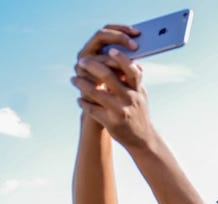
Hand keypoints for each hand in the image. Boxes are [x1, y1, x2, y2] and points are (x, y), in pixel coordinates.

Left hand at [71, 25, 154, 147]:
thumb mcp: (141, 94)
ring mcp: (119, 111)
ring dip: (81, 83)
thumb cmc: (138, 111)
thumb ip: (133, 78)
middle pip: (108, 76)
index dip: (121, 59)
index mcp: (137, 90)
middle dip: (91, 66)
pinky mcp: (110, 123)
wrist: (142, 139)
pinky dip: (83, 102)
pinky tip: (80, 99)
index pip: (131, 70)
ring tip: (74, 79)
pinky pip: (90, 109)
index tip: (110, 50)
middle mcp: (129, 99)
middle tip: (81, 62)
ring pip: (94, 92)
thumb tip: (124, 58)